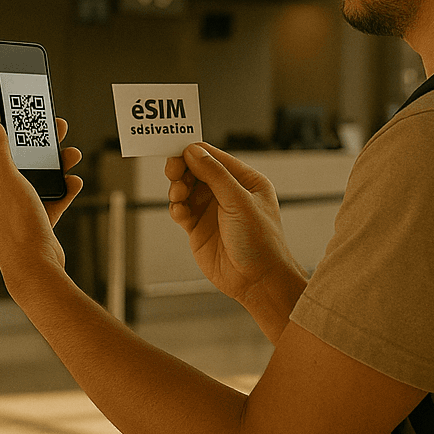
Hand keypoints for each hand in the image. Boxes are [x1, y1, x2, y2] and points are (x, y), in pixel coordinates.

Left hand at [0, 118, 83, 285]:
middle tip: (59, 131)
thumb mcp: (8, 181)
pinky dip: (63, 191)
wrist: (36, 270)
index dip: (17, 133)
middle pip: (22, 163)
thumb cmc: (18, 227)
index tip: (33, 120)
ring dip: (56, 167)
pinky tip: (75, 183)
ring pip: (38, 180)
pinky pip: (51, 200)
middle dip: (42, 148)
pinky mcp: (35, 223)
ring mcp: (17, 211)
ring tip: (73, 156)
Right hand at [164, 143, 299, 303]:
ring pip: (186, 189)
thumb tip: (193, 152)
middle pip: (196, 170)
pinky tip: (180, 212)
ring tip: (178, 196)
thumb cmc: (261, 242)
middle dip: (182, 169)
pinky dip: (176, 208)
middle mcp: (228, 192)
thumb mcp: (239, 202)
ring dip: (177, 189)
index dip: (194, 152)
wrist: (257, 281)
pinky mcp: (199, 228)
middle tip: (173, 172)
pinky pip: (181, 210)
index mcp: (245, 180)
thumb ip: (215, 175)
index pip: (214, 157)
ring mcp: (212, 210)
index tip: (176, 152)